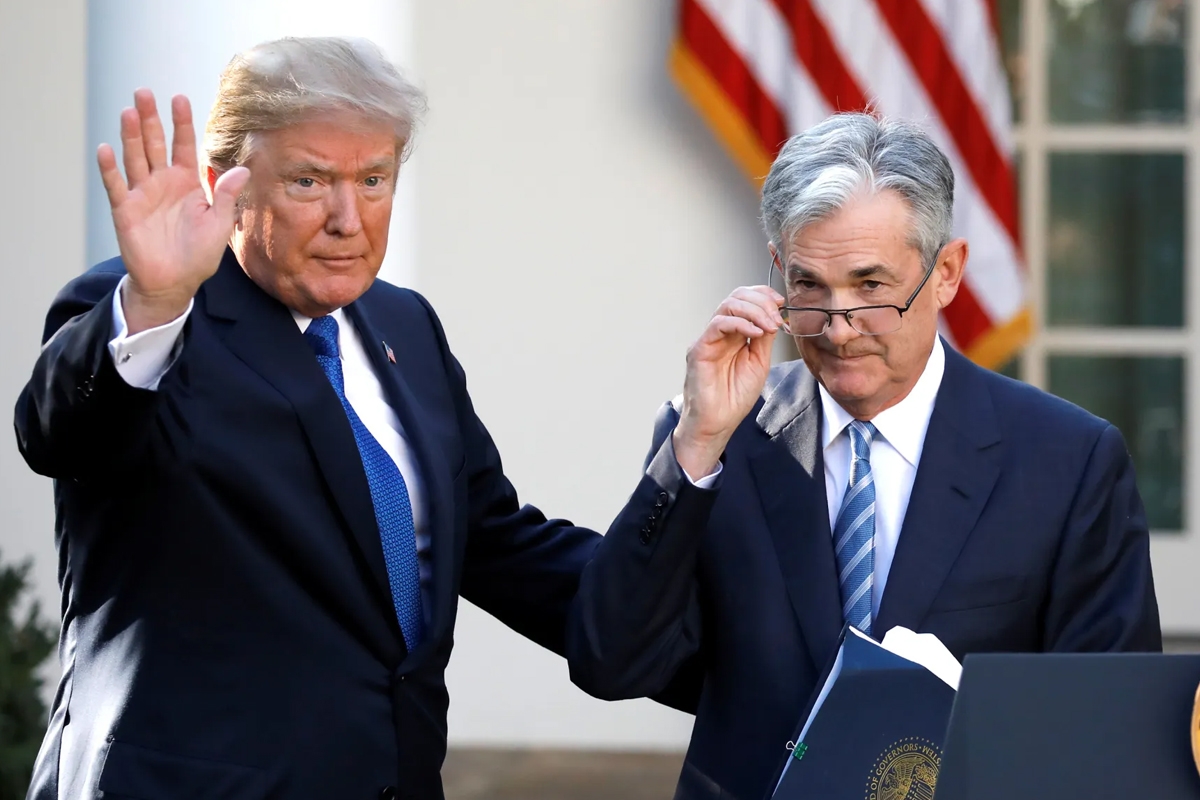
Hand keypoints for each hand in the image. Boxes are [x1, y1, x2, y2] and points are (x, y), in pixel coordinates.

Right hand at [97, 90, 249, 333]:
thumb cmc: (198, 254)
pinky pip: (116, 185)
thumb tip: (242, 170)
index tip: (179, 98)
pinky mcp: (125, 209)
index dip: (181, 123)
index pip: (184, 146)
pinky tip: (105, 149)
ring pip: (134, 158)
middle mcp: (162, 182)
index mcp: (187, 183)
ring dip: (130, 136)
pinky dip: (109, 168)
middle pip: (154, 144)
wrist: (174, 282)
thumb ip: (225, 196)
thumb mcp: (218, 225)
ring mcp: (142, 194)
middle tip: (145, 92)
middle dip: (150, 119)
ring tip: (129, 111)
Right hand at [673, 286, 783, 478]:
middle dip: (761, 300)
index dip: (763, 295)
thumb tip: (775, 316)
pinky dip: (740, 323)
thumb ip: (764, 339)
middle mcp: (720, 333)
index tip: (781, 303)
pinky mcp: (700, 348)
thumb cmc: (734, 398)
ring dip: (753, 310)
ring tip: (769, 325)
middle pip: (736, 296)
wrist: (717, 423)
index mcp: (735, 334)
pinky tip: (755, 332)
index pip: (745, 300)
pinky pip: (718, 324)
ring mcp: (709, 339)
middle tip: (776, 316)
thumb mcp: (759, 363)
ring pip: (727, 305)